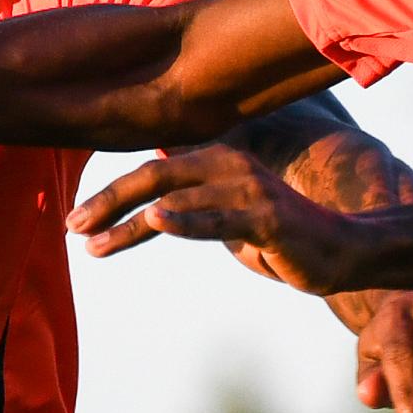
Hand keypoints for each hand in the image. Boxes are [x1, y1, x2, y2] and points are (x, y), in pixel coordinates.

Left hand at [73, 135, 397, 294]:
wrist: (342, 251)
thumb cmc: (281, 237)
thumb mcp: (228, 215)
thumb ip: (193, 202)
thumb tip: (153, 191)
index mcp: (216, 160)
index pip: (151, 173)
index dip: (109, 195)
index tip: (73, 220)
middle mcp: (228, 165)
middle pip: (154, 177)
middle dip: (107, 202)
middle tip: (71, 226)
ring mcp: (248, 189)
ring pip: (176, 199)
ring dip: (129, 223)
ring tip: (94, 242)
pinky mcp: (266, 218)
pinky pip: (217, 219)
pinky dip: (184, 219)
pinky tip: (153, 221)